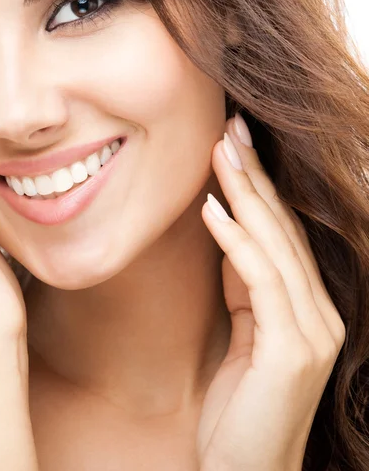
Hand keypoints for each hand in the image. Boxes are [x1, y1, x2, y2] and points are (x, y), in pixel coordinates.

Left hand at [197, 113, 345, 470]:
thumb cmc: (235, 406)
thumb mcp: (242, 335)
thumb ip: (245, 288)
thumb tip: (229, 235)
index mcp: (307, 307)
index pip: (281, 233)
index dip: (259, 187)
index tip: (235, 144)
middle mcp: (321, 313)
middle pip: (282, 228)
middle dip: (255, 175)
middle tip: (231, 127)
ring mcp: (313, 331)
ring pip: (274, 244)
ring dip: (246, 193)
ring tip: (221, 150)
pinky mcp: (294, 349)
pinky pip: (259, 279)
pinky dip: (235, 240)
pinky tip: (212, 208)